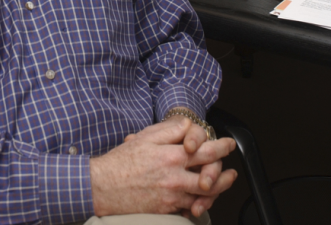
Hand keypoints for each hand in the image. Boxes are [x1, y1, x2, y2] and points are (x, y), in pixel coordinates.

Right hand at [90, 117, 236, 218]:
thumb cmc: (120, 162)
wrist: (103, 187)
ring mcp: (172, 195)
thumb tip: (188, 126)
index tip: (228, 144)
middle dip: (225, 172)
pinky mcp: (167, 210)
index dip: (221, 146)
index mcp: (171, 154)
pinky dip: (199, 205)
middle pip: (210, 174)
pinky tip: (203, 202)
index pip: (205, 149)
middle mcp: (175, 176)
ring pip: (204, 195)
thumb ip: (169, 130)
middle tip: (234, 172)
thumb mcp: (145, 137)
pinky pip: (190, 209)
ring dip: (218, 190)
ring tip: (224, 186)